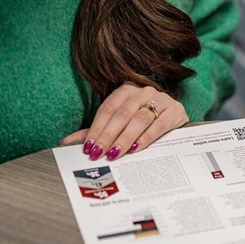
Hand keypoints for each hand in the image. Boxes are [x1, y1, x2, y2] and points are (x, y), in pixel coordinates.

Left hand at [61, 82, 189, 160]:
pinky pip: (158, 125)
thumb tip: (67, 142)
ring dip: (125, 138)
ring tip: (114, 153)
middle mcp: (143, 91)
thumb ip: (97, 131)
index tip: (88, 147)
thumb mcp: (120, 124)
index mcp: (126, 90)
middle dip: (108, 136)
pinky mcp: (174, 111)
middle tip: (98, 153)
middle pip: (121, 115)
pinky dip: (145, 138)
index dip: (96, 128)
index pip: (107, 109)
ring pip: (138, 119)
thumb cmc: (146, 122)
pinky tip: (135, 149)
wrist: (177, 119)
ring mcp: (160, 99)